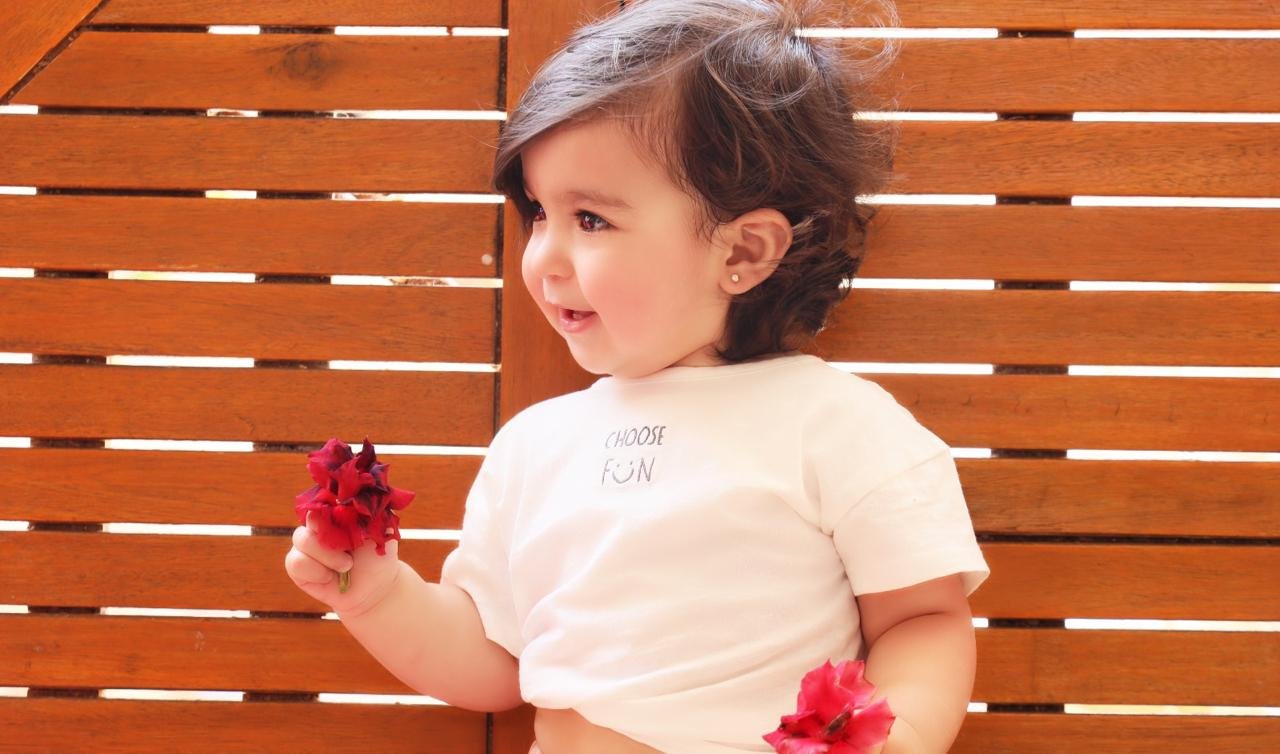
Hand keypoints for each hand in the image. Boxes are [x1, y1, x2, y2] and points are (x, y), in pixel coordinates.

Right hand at [284, 510, 402, 616]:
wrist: (374, 588)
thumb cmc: (378, 556)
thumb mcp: (379, 532)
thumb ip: (367, 514)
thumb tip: (353, 499)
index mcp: (336, 510)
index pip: (325, 497)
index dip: (331, 505)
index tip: (344, 516)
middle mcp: (317, 524)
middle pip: (310, 517)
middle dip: (331, 536)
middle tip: (350, 551)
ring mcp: (305, 543)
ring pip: (301, 539)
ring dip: (327, 557)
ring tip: (346, 566)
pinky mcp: (297, 565)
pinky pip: (296, 562)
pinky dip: (316, 572)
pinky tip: (329, 578)